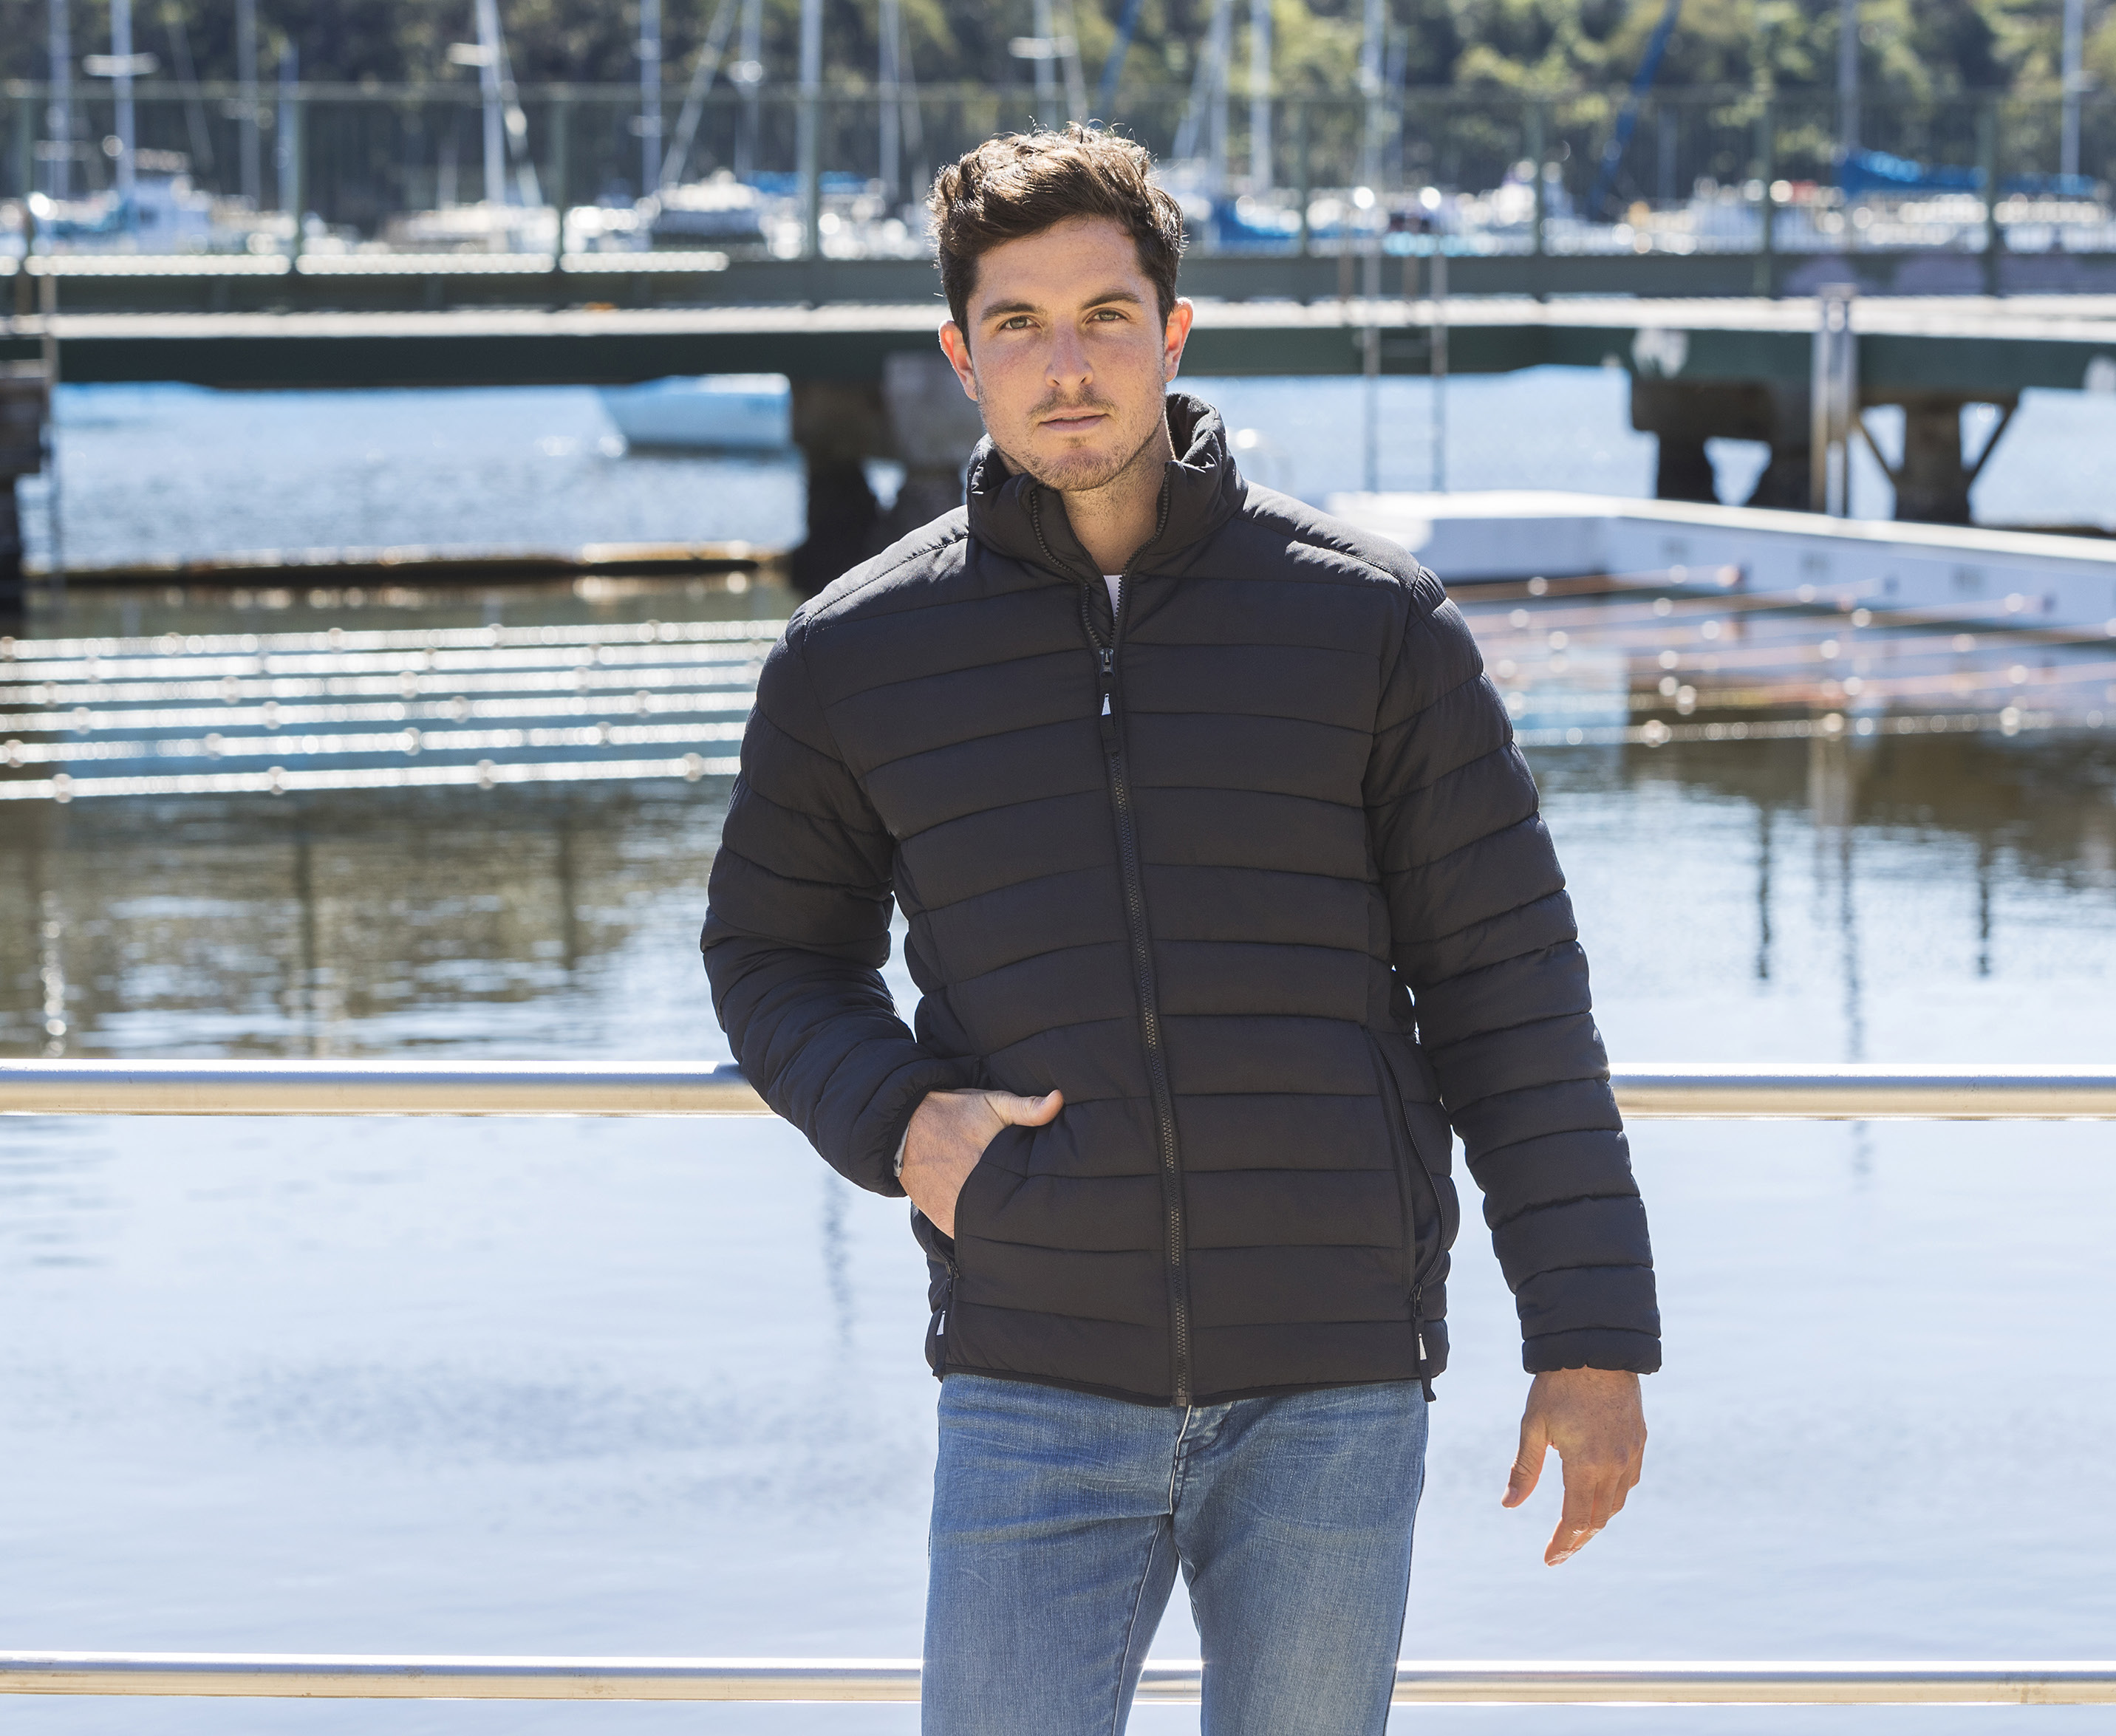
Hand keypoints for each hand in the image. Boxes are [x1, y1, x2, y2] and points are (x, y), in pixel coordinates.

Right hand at [900, 1087, 1062, 1237]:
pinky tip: (993, 1222)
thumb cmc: (954, 1112)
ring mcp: (959, 1212)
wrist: (903, 1126)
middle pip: (1015, 1215)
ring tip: (1017, 1216)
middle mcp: (976, 1194)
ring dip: (1004, 1225)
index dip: (1044, 1196)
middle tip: (1042, 1210)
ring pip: (993, 1229)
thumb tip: (1060, 1100)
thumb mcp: (992, 1103)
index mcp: (994, 1167)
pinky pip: (971, 1235)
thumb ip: (1027, 1107)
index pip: (1031, 1194)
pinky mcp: (946, 1222)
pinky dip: (981, 1231)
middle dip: (1027, 1212)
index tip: (1055, 1195)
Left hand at [1502, 1367, 1646, 1565]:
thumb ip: (1524, 1468)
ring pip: (1617, 1503)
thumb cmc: (1558, 1385)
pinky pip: (1630, 1481)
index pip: (1575, 1520)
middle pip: (1599, 1518)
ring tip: (1578, 1530)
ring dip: (1598, 1521)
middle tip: (1561, 1552)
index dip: (1563, 1544)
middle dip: (1579, 1539)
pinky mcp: (1639, 1440)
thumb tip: (1509, 1504)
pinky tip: (1600, 1497)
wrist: (1596, 1349)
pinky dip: (1614, 1497)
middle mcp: (1615, 1465)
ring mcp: (1631, 1454)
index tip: (1550, 1560)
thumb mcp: (1533, 1426)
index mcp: (1586, 1465)